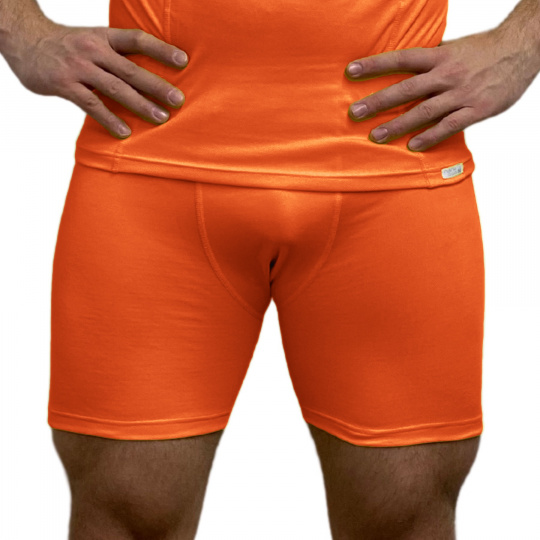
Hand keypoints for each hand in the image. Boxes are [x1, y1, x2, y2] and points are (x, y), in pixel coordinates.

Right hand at [4, 19, 188, 138]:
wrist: (24, 41)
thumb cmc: (68, 47)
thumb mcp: (93, 41)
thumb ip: (117, 56)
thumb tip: (150, 76)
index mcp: (104, 37)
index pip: (137, 39)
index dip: (161, 49)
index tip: (183, 60)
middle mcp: (94, 50)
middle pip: (131, 69)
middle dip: (157, 86)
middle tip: (179, 99)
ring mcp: (79, 67)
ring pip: (115, 88)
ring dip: (140, 104)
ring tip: (161, 118)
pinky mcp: (65, 84)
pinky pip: (91, 104)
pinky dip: (109, 118)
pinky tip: (124, 131)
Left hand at [345, 29, 536, 151]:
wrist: (523, 47)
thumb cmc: (483, 50)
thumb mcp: (453, 49)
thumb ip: (429, 62)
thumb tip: (401, 68)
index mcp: (439, 56)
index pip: (401, 59)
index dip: (375, 64)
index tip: (351, 71)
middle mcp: (447, 74)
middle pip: (406, 88)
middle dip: (379, 101)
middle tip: (355, 113)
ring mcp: (462, 93)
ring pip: (424, 111)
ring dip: (398, 125)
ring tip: (376, 137)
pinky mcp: (477, 109)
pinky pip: (450, 126)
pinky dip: (431, 136)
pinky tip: (413, 146)